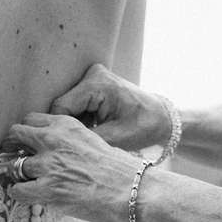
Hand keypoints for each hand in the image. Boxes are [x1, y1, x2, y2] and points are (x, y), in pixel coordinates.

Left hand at [0, 113, 147, 221]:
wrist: (133, 189)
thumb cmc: (118, 170)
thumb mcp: (93, 141)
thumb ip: (69, 142)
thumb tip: (50, 151)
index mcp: (67, 125)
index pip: (30, 119)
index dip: (25, 133)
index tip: (24, 143)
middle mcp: (54, 140)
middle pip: (15, 134)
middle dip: (10, 147)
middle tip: (12, 158)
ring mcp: (49, 164)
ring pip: (13, 165)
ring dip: (18, 175)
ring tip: (27, 183)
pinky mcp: (48, 188)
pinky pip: (17, 190)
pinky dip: (20, 194)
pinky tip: (30, 197)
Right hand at [50, 63, 170, 150]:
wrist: (162, 117)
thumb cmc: (144, 126)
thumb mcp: (115, 138)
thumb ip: (85, 139)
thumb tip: (59, 144)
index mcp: (97, 84)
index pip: (60, 107)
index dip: (59, 128)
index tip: (64, 146)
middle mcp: (92, 75)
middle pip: (62, 106)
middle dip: (68, 127)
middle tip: (81, 144)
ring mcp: (93, 78)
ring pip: (68, 107)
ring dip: (75, 124)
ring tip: (91, 136)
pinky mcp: (94, 85)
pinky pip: (76, 105)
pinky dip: (81, 120)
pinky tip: (94, 129)